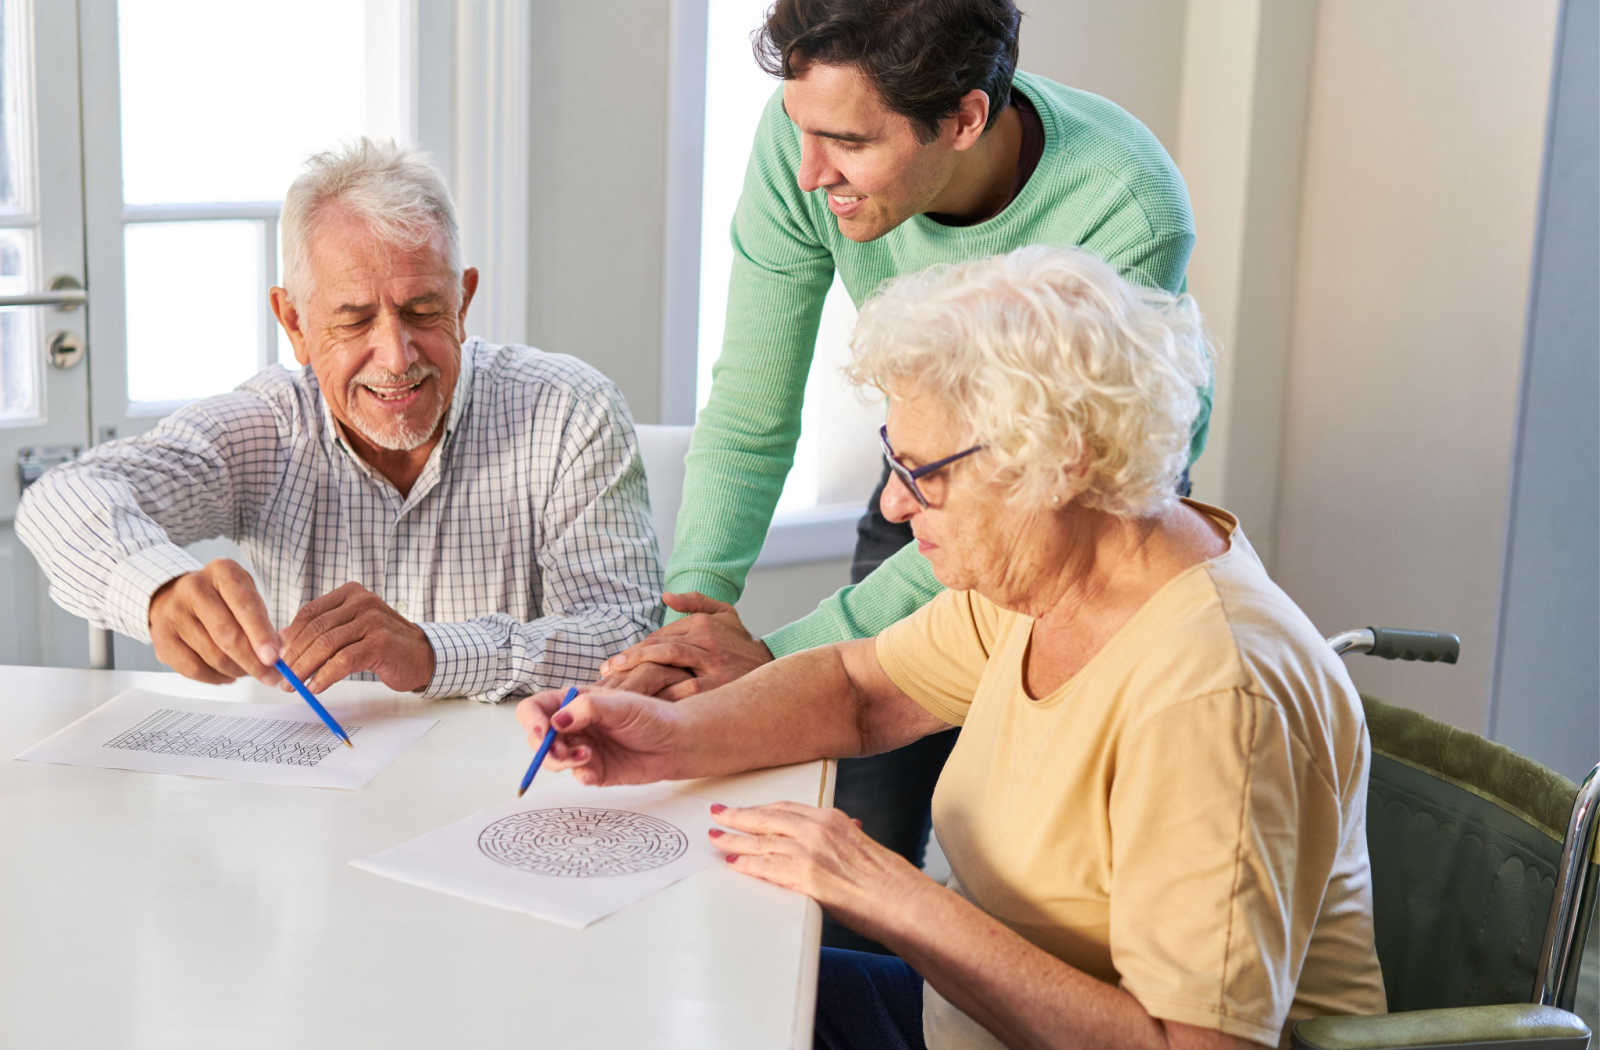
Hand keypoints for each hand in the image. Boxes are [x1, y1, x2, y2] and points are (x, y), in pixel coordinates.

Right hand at [148, 559, 283, 685]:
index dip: (261, 634)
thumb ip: (264, 621)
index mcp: (222, 572)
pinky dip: (216, 677)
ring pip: (213, 656)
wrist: (175, 597)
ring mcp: (173, 613)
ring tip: (249, 671)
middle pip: (227, 635)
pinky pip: (194, 669)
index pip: (245, 605)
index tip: (274, 658)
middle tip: (271, 676)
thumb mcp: (246, 595)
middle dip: (253, 662)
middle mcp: (194, 588)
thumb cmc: (221, 598)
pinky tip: (227, 674)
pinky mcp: (161, 639)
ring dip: (237, 671)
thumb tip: (280, 652)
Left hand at [278, 582, 433, 692]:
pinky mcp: (381, 643)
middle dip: (294, 655)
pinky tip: (316, 687)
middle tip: (282, 676)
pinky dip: (325, 676)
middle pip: (316, 628)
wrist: (423, 655)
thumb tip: (282, 640)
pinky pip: (344, 660)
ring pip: (326, 644)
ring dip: (305, 668)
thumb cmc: (384, 644)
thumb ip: (323, 629)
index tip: (278, 658)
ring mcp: (373, 620)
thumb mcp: (351, 629)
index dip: (290, 636)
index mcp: (351, 593)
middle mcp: (362, 601)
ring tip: (295, 685)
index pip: (310, 612)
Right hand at [514, 686, 684, 785]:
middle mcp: (573, 725)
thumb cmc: (651, 716)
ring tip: (587, 757)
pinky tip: (595, 769)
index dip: (531, 720)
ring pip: (552, 760)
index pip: (535, 708)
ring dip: (562, 761)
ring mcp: (582, 748)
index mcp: (574, 702)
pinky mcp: (594, 770)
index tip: (542, 732)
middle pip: (537, 738)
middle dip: (544, 748)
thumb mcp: (620, 705)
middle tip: (563, 752)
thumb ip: (587, 708)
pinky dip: (580, 775)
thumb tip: (556, 721)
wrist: (676, 743)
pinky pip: (575, 776)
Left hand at [597, 591, 772, 700]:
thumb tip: (666, 595)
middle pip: (657, 649)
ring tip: (616, 690)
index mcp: (702, 623)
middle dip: (627, 662)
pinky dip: (661, 698)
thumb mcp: (725, 613)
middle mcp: (706, 640)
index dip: (632, 651)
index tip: (612, 665)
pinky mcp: (718, 688)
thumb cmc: (742, 643)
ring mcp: (713, 665)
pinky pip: (683, 692)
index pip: (658, 636)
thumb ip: (695, 601)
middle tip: (605, 676)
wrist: (775, 668)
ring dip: (637, 678)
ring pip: (666, 667)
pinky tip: (643, 706)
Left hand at [709, 801, 931, 944]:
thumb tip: (844, 833)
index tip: (745, 809)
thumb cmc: (890, 880)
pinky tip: (733, 863)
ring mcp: (810, 852)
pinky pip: (767, 867)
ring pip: (761, 841)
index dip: (761, 809)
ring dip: (734, 840)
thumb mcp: (864, 847)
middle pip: (766, 819)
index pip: (785, 808)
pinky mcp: (805, 876)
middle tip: (717, 814)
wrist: (903, 901)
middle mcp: (818, 829)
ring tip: (716, 839)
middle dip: (738, 817)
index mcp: (833, 819)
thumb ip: (845, 838)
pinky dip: (747, 864)